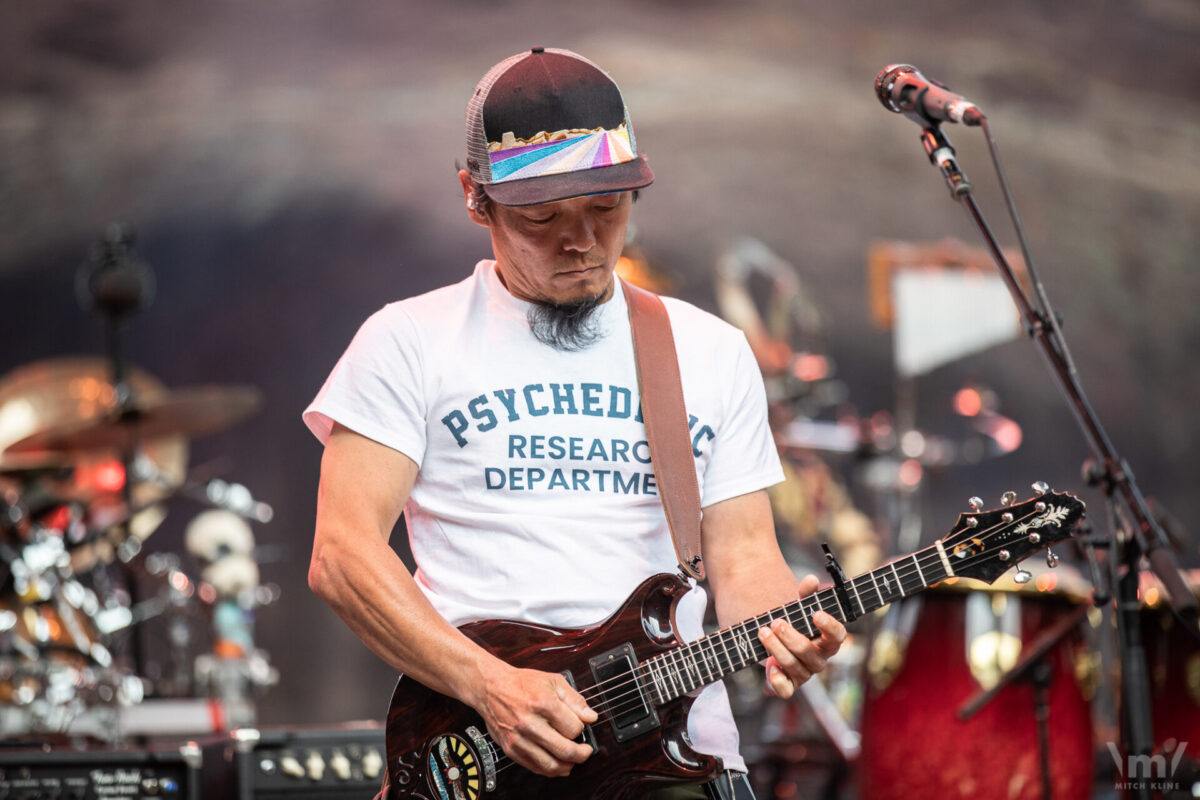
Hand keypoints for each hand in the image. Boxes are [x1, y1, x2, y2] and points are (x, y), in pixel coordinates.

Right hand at [473, 664, 596, 776]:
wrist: (491, 688)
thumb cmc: (521, 683)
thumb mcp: (553, 681)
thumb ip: (575, 699)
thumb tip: (590, 716)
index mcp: (543, 703)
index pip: (574, 728)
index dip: (582, 728)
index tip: (580, 726)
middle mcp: (530, 723)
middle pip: (565, 750)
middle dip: (581, 754)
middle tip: (585, 751)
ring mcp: (519, 739)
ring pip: (551, 765)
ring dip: (567, 765)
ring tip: (573, 759)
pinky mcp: (511, 749)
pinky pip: (535, 767)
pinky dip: (550, 769)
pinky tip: (557, 763)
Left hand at [756, 574, 845, 698]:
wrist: (773, 637)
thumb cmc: (793, 620)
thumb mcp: (798, 605)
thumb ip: (806, 593)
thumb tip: (812, 580)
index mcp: (828, 641)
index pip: (838, 636)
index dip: (830, 626)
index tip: (816, 614)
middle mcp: (818, 659)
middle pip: (810, 653)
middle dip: (792, 637)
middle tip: (776, 622)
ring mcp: (803, 673)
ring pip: (795, 667)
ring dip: (777, 650)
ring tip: (763, 632)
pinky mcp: (787, 683)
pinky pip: (786, 690)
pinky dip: (778, 681)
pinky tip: (770, 667)